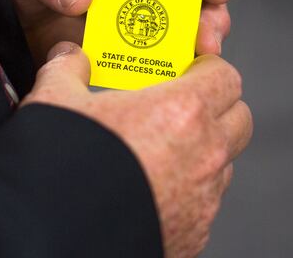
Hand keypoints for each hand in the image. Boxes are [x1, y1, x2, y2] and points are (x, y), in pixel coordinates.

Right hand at [22, 42, 252, 257]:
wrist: (53, 235)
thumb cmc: (61, 167)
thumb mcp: (53, 101)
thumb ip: (67, 68)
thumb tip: (69, 56)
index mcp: (182, 111)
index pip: (227, 76)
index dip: (208, 69)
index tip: (188, 71)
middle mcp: (204, 155)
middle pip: (239, 119)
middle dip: (217, 109)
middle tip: (181, 107)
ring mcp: (203, 199)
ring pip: (224, 164)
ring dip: (203, 152)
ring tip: (161, 150)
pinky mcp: (194, 234)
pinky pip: (205, 203)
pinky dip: (188, 192)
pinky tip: (151, 187)